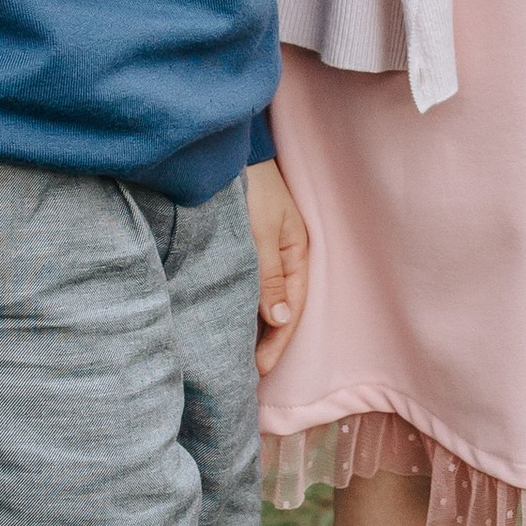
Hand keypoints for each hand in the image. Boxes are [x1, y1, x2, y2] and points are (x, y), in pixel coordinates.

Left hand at [246, 157, 310, 380]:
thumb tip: (279, 322)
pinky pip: (251, 285)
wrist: (227, 153)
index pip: (290, 309)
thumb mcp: (259, 234)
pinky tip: (232, 321)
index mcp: (298, 254)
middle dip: (266, 341)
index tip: (258, 369)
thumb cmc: (248, 189)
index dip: (276, 341)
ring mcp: (268, 252)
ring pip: (264, 299)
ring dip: (254, 326)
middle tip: (247, 373)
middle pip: (280, 309)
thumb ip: (267, 278)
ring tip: (239, 356)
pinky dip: (244, 306)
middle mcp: (286, 256)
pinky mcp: (249, 247)